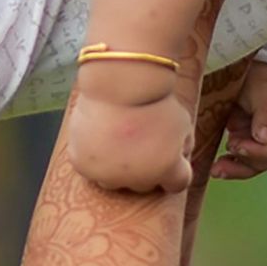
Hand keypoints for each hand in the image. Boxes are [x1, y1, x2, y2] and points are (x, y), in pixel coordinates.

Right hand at [64, 64, 194, 194]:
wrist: (119, 81)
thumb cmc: (154, 98)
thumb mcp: (182, 121)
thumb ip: (184, 144)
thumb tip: (181, 156)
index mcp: (167, 170)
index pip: (177, 184)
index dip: (175, 167)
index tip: (168, 151)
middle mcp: (137, 180)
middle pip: (144, 183)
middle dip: (145, 166)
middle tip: (138, 139)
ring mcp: (107, 174)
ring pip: (113, 180)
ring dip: (117, 167)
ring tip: (117, 138)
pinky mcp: (82, 165)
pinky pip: (89, 168)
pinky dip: (93, 157)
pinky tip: (98, 137)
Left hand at [211, 62, 266, 179]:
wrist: (249, 63)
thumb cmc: (260, 70)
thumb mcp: (265, 83)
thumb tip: (265, 137)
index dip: (263, 149)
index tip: (235, 143)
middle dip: (252, 159)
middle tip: (230, 146)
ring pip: (261, 165)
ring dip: (239, 168)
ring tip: (218, 168)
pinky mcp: (250, 143)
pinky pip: (245, 163)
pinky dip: (232, 168)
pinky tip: (216, 168)